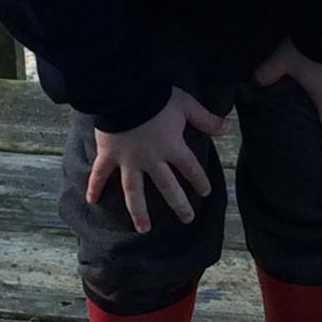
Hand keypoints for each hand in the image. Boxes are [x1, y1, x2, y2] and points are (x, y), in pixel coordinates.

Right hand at [86, 87, 226, 234]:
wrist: (125, 92)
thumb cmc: (157, 97)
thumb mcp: (187, 106)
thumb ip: (207, 119)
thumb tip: (228, 128)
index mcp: (172, 147)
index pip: (191, 168)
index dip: (199, 180)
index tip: (205, 192)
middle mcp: (152, 160)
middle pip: (168, 186)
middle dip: (178, 204)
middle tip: (187, 218)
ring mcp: (129, 160)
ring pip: (134, 191)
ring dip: (138, 211)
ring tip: (144, 229)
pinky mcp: (109, 155)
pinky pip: (100, 174)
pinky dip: (94, 186)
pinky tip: (92, 201)